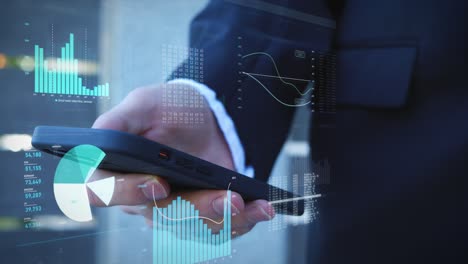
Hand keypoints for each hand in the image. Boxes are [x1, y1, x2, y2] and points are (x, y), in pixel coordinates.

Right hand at [89, 83, 274, 236]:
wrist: (210, 117)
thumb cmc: (171, 109)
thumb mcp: (144, 104)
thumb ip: (117, 121)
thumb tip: (97, 142)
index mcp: (118, 172)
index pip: (104, 192)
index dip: (126, 194)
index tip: (158, 183)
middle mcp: (143, 199)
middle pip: (161, 217)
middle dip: (196, 209)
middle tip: (225, 197)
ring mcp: (175, 211)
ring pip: (194, 229)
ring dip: (224, 218)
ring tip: (247, 202)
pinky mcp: (204, 216)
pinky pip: (220, 229)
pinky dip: (243, 220)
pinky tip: (259, 208)